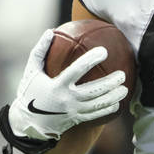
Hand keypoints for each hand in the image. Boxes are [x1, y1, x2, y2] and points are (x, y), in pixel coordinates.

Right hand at [7, 29, 127, 140]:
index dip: (92, 60)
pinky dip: (108, 109)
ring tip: (125, 88)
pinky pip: (96, 115)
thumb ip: (40, 51)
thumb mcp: (31, 71)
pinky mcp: (76, 120)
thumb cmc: (30, 92)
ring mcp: (73, 112)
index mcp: (57, 86)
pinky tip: (118, 103)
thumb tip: (50, 31)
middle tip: (122, 74)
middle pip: (94, 90)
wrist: (28, 122)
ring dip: (113, 97)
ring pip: (98, 104)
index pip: (78, 70)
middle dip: (111, 82)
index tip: (104, 51)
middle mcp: (67, 100)